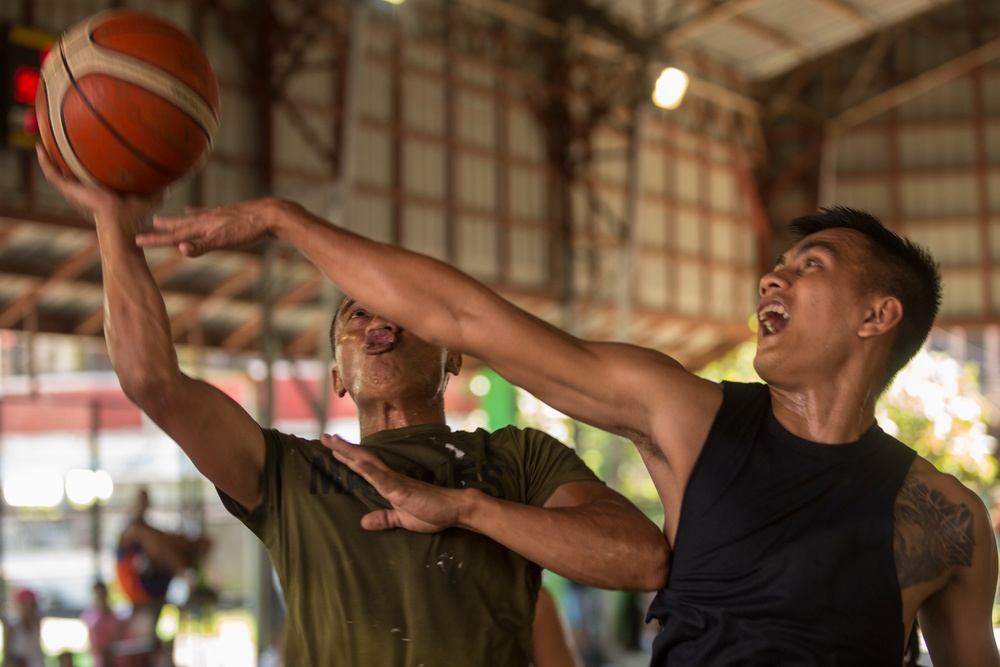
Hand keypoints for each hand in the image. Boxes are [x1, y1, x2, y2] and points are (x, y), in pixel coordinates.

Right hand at [36, 145, 158, 233]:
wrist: (120, 225)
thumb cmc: (134, 216)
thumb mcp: (148, 196)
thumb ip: (159, 187)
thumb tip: (178, 177)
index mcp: (99, 191)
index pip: (91, 174)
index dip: (87, 162)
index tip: (86, 148)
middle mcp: (84, 190)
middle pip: (71, 170)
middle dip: (65, 155)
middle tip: (60, 137)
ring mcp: (74, 191)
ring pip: (57, 170)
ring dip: (50, 156)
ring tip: (44, 138)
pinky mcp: (69, 191)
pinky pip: (52, 174)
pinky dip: (45, 161)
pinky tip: (40, 147)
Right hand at [137, 198, 286, 256]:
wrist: (271, 214)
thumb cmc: (249, 229)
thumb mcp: (225, 240)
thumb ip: (202, 246)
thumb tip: (181, 249)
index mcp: (202, 226)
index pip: (174, 236)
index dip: (155, 240)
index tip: (136, 241)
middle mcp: (206, 219)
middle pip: (178, 225)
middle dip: (162, 229)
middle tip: (144, 227)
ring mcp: (216, 216)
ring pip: (189, 219)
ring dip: (174, 221)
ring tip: (161, 219)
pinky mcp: (226, 214)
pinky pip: (204, 214)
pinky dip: (195, 214)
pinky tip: (192, 211)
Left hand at [321, 433, 468, 532]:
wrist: (455, 510)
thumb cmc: (433, 513)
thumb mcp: (402, 520)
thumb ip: (384, 519)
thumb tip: (363, 522)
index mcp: (389, 485)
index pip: (363, 469)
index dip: (348, 458)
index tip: (332, 449)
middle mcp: (389, 479)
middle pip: (361, 460)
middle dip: (341, 449)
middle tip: (323, 437)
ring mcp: (394, 482)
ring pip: (366, 463)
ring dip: (348, 451)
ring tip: (331, 441)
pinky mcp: (401, 489)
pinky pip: (381, 477)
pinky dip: (367, 468)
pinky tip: (355, 460)